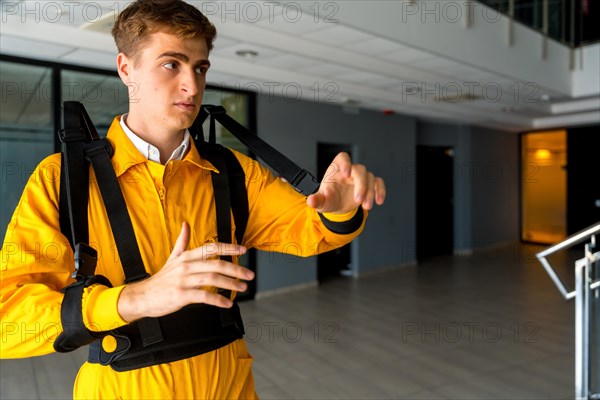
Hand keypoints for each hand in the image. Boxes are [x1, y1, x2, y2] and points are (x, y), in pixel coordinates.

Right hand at [118, 222, 253, 321]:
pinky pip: (204, 297)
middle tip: (249, 275)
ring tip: (242, 288)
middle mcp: (186, 266)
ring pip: (212, 280)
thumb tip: (186, 224)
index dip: (228, 248)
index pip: (211, 248)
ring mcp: (183, 281)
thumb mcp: (172, 258)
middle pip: (216, 264)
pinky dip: (218, 300)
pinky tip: (227, 303)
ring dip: (230, 284)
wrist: (142, 297)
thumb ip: (181, 241)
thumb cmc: (161, 279)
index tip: (243, 250)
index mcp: (186, 256)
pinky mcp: (181, 295)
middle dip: (236, 269)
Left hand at [306, 152, 385, 213]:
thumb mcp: (322, 201)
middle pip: (360, 170)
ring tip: (366, 206)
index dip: (345, 163)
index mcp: (337, 169)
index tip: (346, 173)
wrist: (339, 206)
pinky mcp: (370, 185)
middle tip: (358, 200)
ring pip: (370, 178)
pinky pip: (378, 183)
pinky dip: (380, 191)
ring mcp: (361, 177)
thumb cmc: (329, 198)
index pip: (342, 158)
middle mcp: (350, 171)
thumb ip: (316, 200)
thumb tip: (311, 201)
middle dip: (361, 185)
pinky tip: (379, 201)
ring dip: (370, 193)